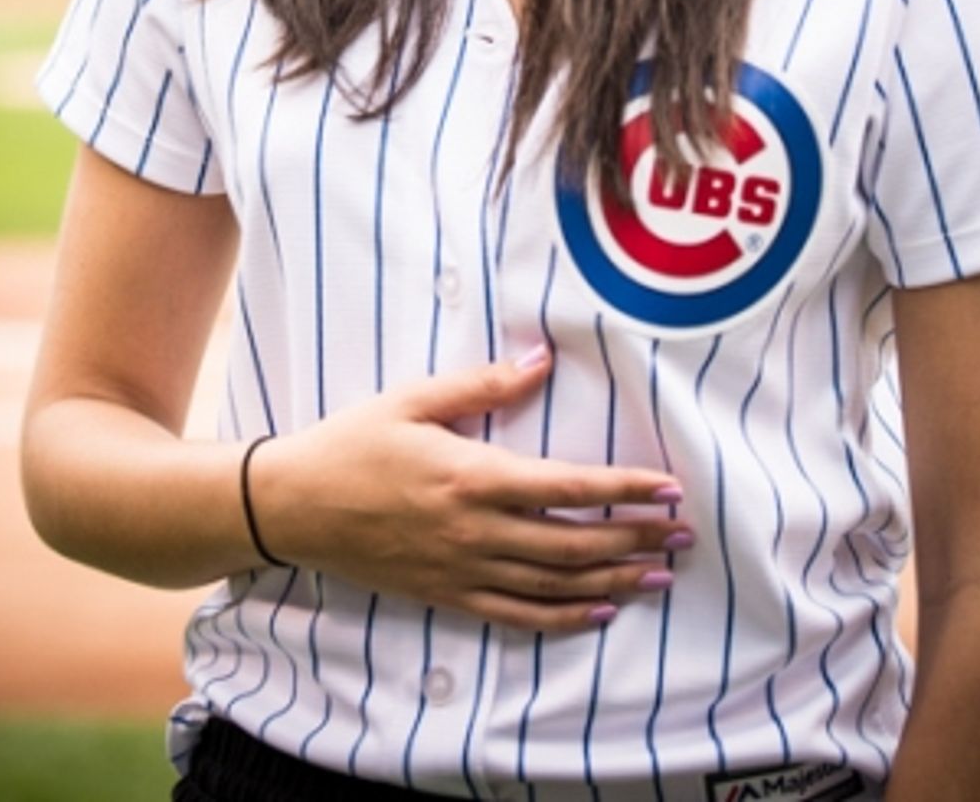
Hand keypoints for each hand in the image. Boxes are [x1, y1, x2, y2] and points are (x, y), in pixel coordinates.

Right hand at [247, 346, 691, 631]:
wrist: (296, 505)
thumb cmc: (354, 443)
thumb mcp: (413, 398)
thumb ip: (482, 384)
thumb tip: (541, 360)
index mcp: (472, 475)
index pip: (567, 485)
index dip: (623, 489)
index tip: (667, 488)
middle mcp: (475, 529)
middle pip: (574, 542)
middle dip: (635, 538)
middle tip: (683, 534)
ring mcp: (463, 569)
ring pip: (555, 584)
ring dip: (613, 579)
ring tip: (659, 574)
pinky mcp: (448, 595)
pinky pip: (517, 616)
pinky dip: (564, 618)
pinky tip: (599, 611)